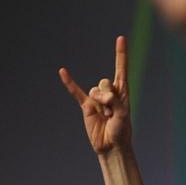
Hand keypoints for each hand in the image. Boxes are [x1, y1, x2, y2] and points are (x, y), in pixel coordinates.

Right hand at [59, 36, 131, 154]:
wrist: (111, 146)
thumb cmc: (122, 131)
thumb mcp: (123, 115)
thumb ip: (114, 101)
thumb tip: (100, 94)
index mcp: (123, 92)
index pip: (121, 69)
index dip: (121, 54)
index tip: (121, 38)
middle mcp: (110, 92)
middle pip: (105, 82)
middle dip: (109, 96)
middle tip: (113, 112)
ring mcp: (97, 98)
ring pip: (95, 89)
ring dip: (100, 103)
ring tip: (106, 116)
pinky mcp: (86, 106)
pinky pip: (76, 92)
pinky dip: (69, 82)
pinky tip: (63, 71)